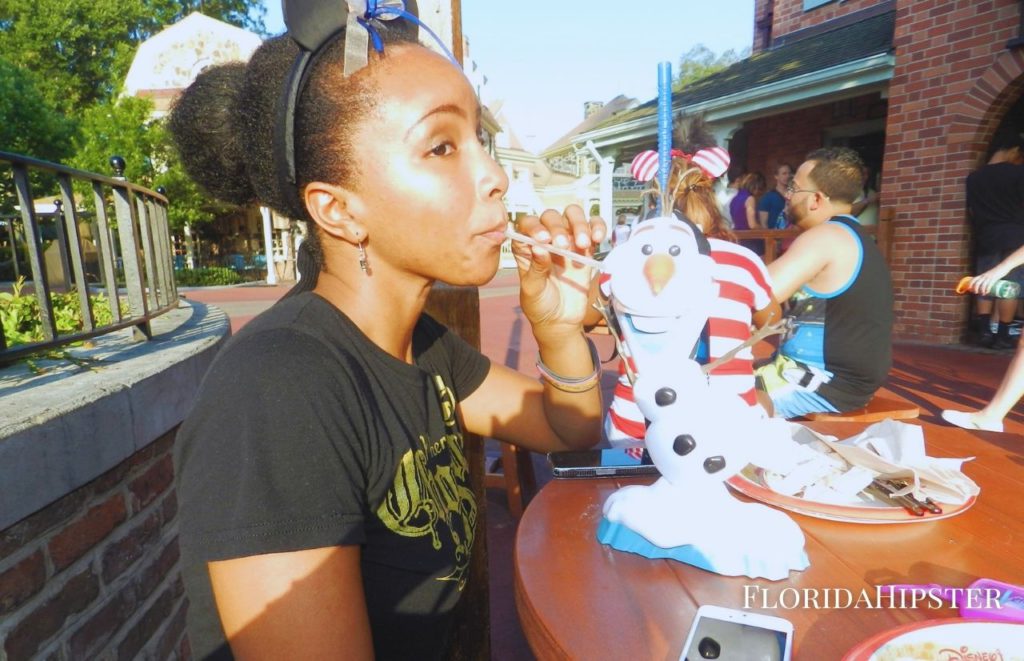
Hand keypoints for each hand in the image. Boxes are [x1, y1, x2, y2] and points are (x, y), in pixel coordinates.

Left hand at [511, 205, 605, 340]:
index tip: (543, 239)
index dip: (535, 226)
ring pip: (572, 216)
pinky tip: (597, 238)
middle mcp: (546, 240)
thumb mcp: (532, 289)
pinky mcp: (585, 248)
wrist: (561, 320)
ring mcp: (567, 241)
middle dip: (558, 227)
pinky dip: (597, 227)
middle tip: (563, 246)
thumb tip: (539, 248)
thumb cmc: (540, 305)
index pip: (527, 224)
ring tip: (583, 244)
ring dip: (579, 224)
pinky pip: (593, 228)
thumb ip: (536, 269)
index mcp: (526, 247)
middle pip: (551, 216)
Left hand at [969, 265, 1010, 294]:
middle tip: (976, 293)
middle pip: (977, 282)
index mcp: (982, 275)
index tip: (969, 289)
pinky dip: (987, 289)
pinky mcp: (994, 278)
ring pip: (983, 284)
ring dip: (981, 290)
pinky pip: (989, 284)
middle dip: (975, 288)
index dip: (970, 284)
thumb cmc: (997, 271)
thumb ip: (987, 278)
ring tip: (982, 294)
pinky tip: (987, 292)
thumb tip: (986, 285)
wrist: (1004, 266)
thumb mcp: (990, 274)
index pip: (974, 279)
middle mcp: (984, 276)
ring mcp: (989, 277)